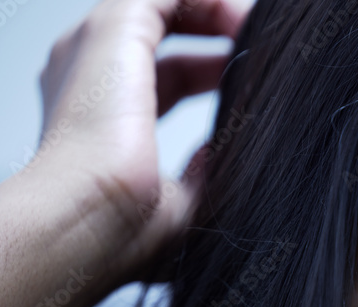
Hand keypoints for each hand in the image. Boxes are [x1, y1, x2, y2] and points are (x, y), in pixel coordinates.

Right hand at [33, 0, 249, 281]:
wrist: (90, 225)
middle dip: (222, 38)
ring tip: (263, 35)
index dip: (216, 74)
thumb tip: (231, 151)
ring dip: (221, 15)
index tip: (256, 87)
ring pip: (170, 4)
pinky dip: (215, 2)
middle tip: (268, 54)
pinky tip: (248, 23)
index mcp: (103, 117)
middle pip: (168, 36)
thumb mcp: (186, 202)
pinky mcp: (112, 27)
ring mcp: (97, 48)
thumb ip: (208, 170)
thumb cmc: (127, 233)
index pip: (169, 78)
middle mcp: (92, 75)